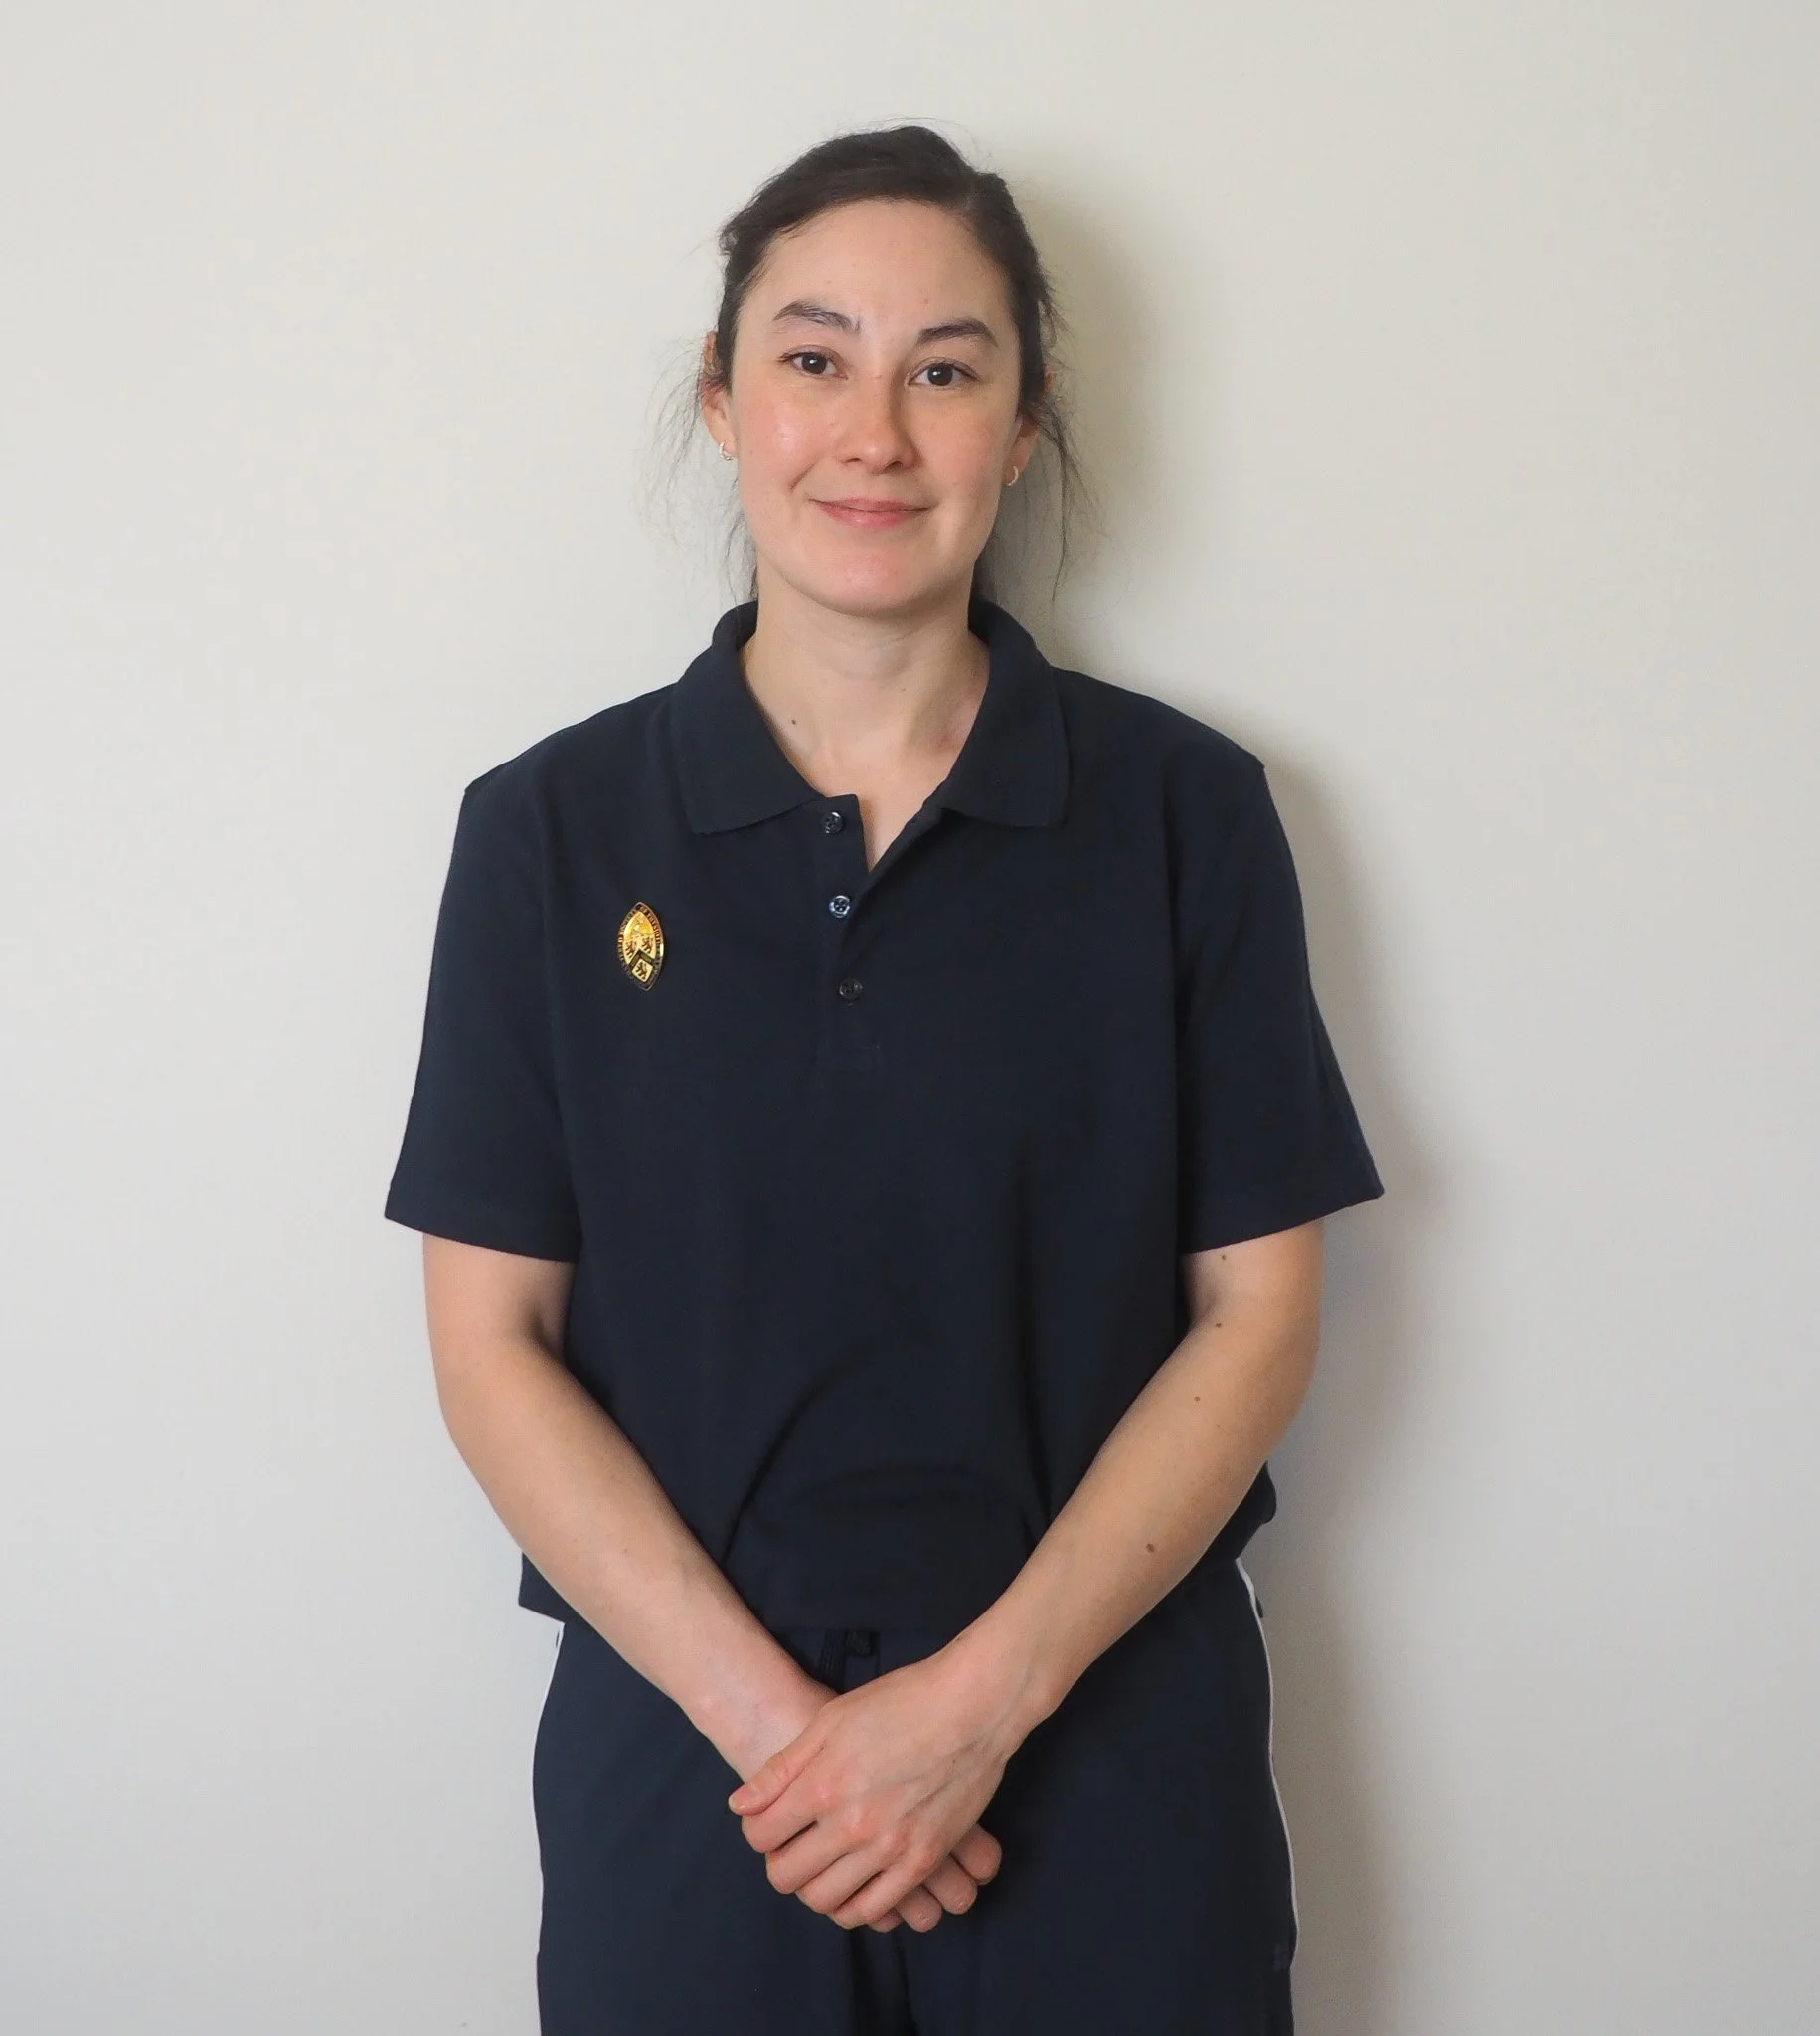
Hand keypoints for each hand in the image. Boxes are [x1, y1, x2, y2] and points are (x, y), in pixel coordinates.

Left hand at [726, 1648, 1013, 1931]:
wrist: (972, 1708)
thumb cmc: (900, 1702)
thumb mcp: (831, 1720)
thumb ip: (782, 1768)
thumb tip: (741, 1806)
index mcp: (823, 1786)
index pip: (762, 1836)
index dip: (756, 1831)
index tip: (768, 1823)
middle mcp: (852, 1825)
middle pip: (787, 1876)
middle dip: (779, 1863)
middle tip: (791, 1846)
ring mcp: (889, 1849)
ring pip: (826, 1900)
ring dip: (812, 1888)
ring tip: (821, 1865)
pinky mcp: (922, 1862)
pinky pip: (874, 1909)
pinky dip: (853, 1906)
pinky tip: (852, 1885)